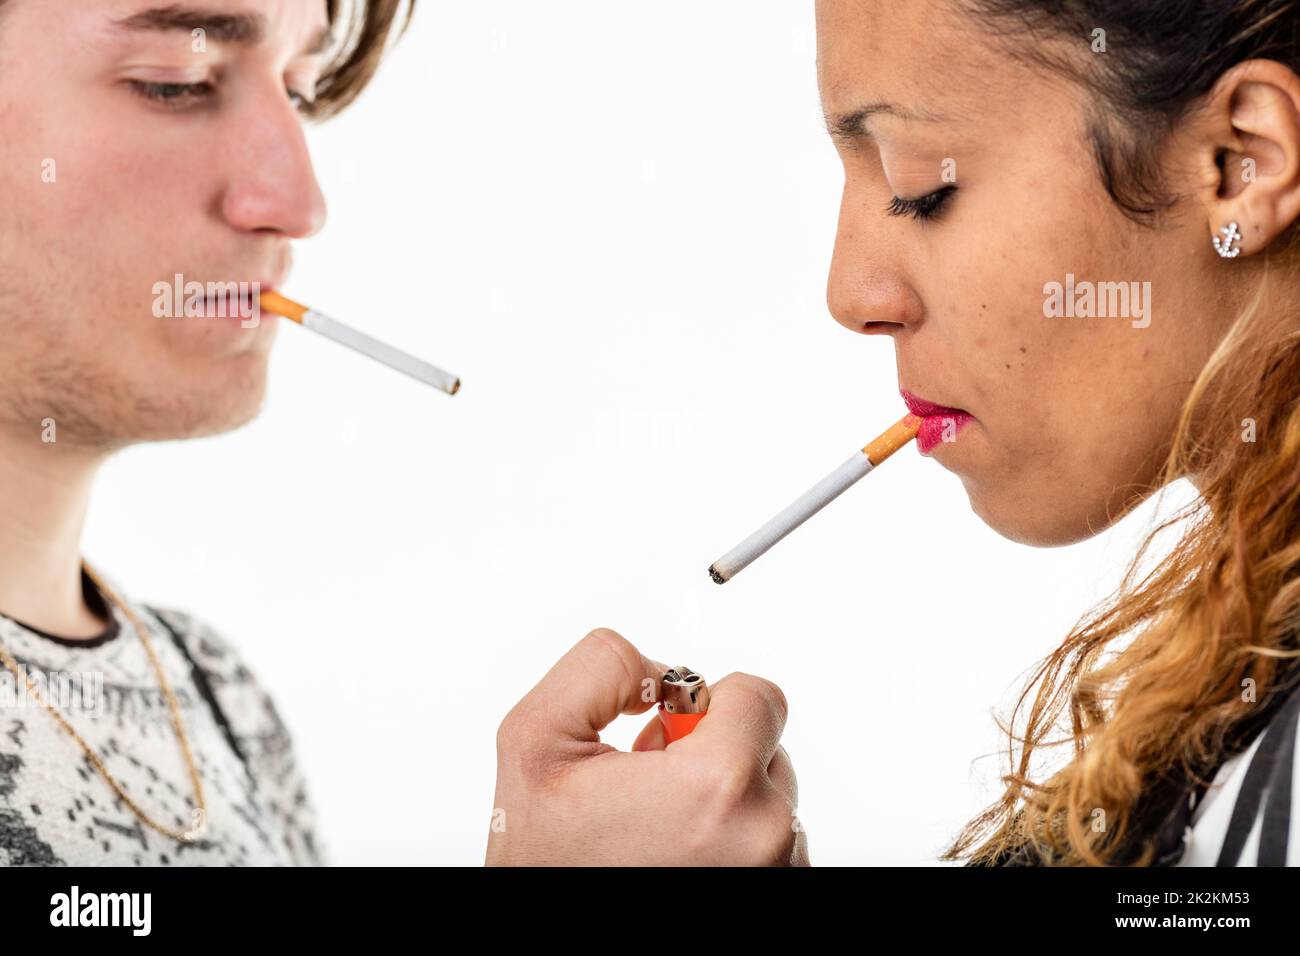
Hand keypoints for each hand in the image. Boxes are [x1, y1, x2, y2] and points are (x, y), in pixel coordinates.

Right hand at [485, 628, 807, 865]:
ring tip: (659, 835)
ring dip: (723, 805)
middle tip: (648, 795)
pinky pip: (772, 846)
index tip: (664, 742)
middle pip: (766, 746)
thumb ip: (604, 666)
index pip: (760, 696)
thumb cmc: (543, 862)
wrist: (550, 947)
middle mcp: (765, 835)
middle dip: (710, 756)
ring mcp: (779, 873)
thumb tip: (663, 672)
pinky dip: (733, 846)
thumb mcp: (535, 738)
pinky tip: (677, 862)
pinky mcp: (778, 896)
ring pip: (769, 799)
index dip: (704, 707)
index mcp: (718, 785)